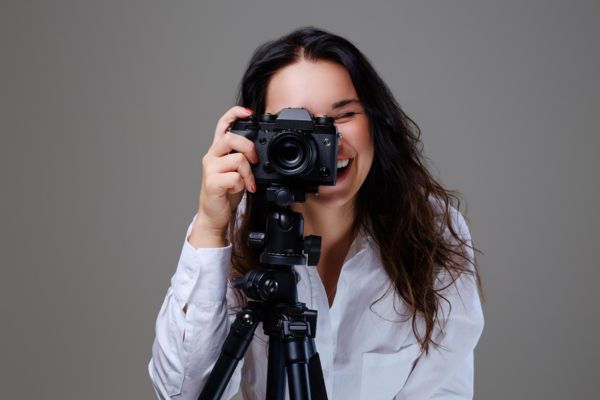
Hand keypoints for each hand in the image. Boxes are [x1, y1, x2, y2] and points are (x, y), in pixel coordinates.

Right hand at [188, 106, 257, 247]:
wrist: (214, 215)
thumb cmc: (226, 192)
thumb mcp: (236, 170)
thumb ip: (242, 157)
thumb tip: (259, 150)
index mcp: (217, 151)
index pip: (223, 124)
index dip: (235, 114)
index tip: (249, 112)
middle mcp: (211, 156)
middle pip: (232, 138)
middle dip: (249, 148)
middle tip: (255, 161)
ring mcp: (210, 169)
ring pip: (237, 159)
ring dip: (249, 172)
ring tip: (248, 182)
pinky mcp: (212, 183)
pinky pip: (235, 177)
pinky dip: (242, 184)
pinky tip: (239, 189)